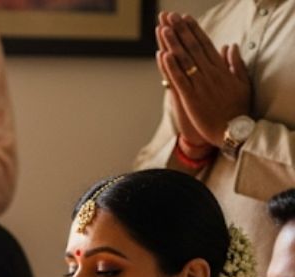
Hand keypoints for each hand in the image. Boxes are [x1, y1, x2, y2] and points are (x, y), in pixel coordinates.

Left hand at [157, 12, 249, 147]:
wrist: (233, 131)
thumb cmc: (238, 108)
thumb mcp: (242, 82)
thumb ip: (235, 63)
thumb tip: (230, 45)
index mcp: (221, 69)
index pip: (205, 44)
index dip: (194, 30)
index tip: (185, 18)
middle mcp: (210, 74)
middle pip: (193, 48)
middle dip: (181, 31)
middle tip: (170, 16)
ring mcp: (200, 86)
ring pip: (184, 61)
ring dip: (173, 44)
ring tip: (164, 28)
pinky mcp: (191, 98)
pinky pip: (179, 80)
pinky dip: (171, 67)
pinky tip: (163, 55)